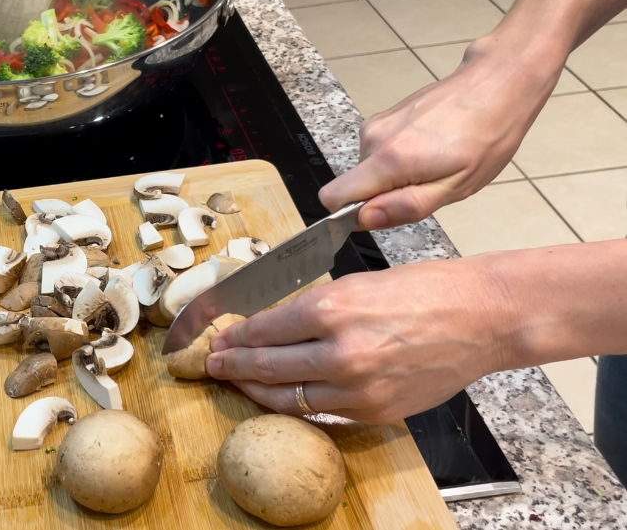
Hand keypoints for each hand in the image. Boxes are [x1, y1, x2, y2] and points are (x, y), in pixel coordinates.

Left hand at [204, 258, 513, 424]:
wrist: (482, 318)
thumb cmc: (424, 290)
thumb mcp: (355, 284)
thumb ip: (311, 308)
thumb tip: (269, 326)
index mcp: (331, 309)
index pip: (264, 329)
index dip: (236, 335)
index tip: (221, 336)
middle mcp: (340, 353)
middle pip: (267, 366)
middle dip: (234, 365)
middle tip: (215, 363)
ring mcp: (358, 388)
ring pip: (288, 397)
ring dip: (256, 390)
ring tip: (237, 382)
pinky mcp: (374, 411)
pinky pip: (322, 412)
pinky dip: (298, 404)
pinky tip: (283, 395)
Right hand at [319, 36, 563, 229]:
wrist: (497, 84)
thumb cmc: (487, 135)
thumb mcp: (455, 187)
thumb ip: (405, 206)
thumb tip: (364, 219)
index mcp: (389, 160)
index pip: (332, 198)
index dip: (350, 215)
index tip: (383, 213)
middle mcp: (373, 138)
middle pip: (353, 187)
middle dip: (383, 196)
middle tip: (427, 185)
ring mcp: (377, 124)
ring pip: (368, 171)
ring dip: (395, 177)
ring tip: (434, 164)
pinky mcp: (384, 117)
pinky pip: (378, 153)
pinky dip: (399, 159)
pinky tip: (431, 148)